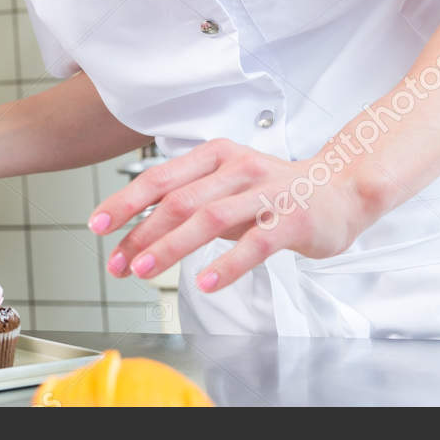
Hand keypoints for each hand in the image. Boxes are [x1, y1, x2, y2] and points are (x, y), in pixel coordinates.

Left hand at [87, 138, 374, 292]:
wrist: (342, 188)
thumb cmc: (276, 191)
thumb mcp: (225, 189)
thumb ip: (188, 204)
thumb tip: (137, 233)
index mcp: (214, 157)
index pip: (159, 179)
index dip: (124, 203)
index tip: (97, 227)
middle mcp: (236, 168)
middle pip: (178, 200)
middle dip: (141, 233)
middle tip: (118, 262)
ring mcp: (265, 192)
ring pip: (209, 218)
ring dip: (172, 246)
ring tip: (146, 270)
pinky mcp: (291, 218)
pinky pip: (254, 242)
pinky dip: (226, 263)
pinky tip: (204, 282)